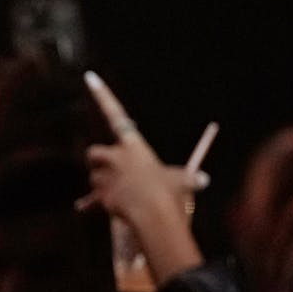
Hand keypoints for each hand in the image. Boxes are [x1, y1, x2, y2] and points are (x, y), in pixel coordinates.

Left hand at [80, 71, 206, 284]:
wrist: (153, 214)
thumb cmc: (170, 193)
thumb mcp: (184, 182)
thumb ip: (189, 179)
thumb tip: (202, 180)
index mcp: (134, 145)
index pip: (115, 113)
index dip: (102, 94)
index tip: (89, 77)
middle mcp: (115, 156)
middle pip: (95, 152)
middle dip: (99, 161)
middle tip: (111, 171)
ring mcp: (105, 175)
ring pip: (94, 177)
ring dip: (102, 185)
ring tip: (122, 196)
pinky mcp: (99, 194)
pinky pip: (91, 200)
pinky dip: (93, 205)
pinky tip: (100, 210)